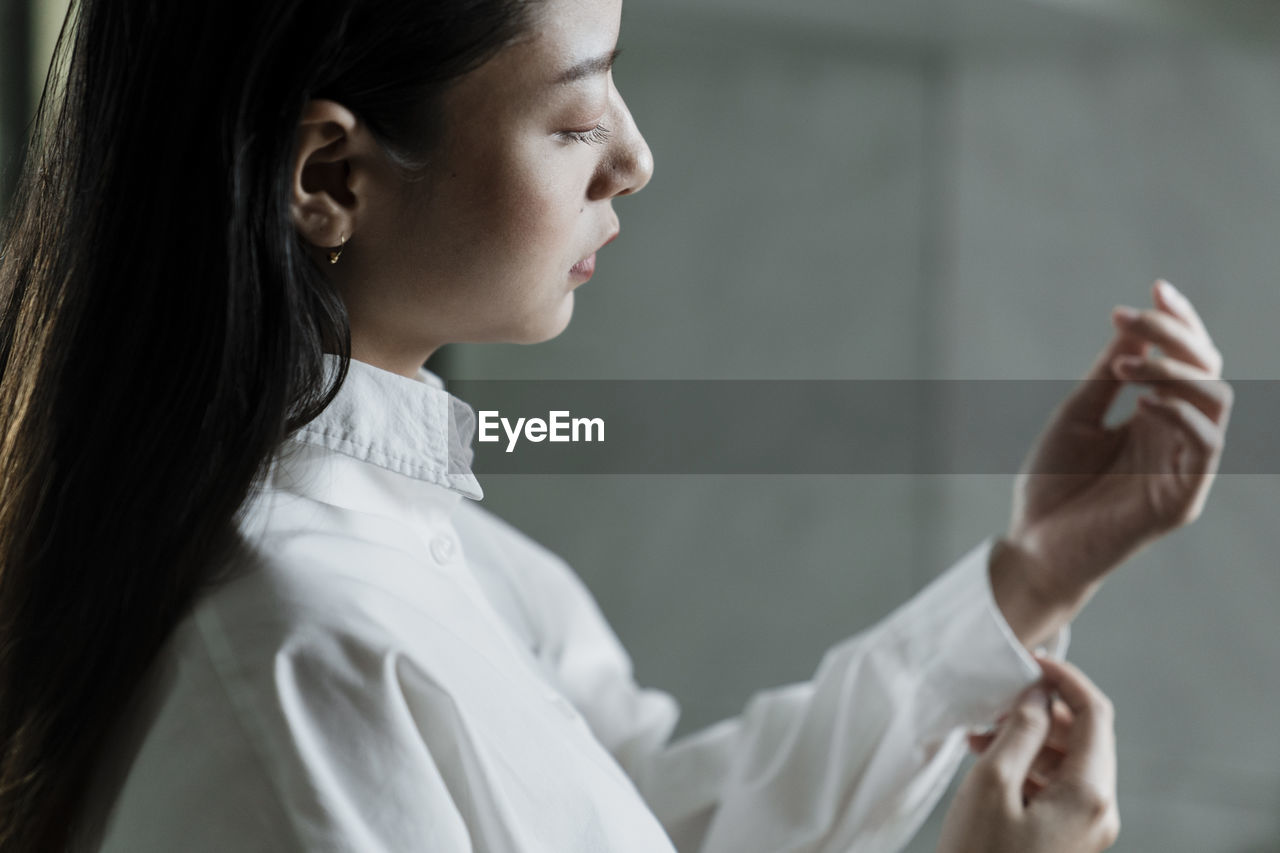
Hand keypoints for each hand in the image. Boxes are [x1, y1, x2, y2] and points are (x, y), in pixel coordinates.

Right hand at [937, 658, 1119, 852]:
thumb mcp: (991, 785)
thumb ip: (1020, 731)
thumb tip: (1038, 696)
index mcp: (1090, 793)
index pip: (1094, 713)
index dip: (1064, 678)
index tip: (1027, 662)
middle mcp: (1100, 811)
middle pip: (1085, 736)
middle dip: (1041, 710)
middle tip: (995, 703)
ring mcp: (1087, 830)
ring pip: (1069, 761)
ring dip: (1030, 738)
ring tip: (980, 735)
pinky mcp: (1068, 841)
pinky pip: (1058, 788)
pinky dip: (1028, 766)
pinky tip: (988, 763)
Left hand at [992, 279, 1231, 646]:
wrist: (1031, 545)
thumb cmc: (1051, 483)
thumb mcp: (1075, 415)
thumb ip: (1107, 374)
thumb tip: (1134, 324)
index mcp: (1155, 416)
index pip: (1187, 359)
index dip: (1179, 322)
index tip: (1154, 286)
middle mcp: (1176, 437)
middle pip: (1207, 371)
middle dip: (1176, 334)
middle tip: (1132, 315)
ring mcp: (1183, 468)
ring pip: (1214, 402)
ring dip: (1175, 370)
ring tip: (1125, 362)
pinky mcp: (1181, 499)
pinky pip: (1204, 447)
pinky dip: (1180, 414)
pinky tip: (1142, 402)